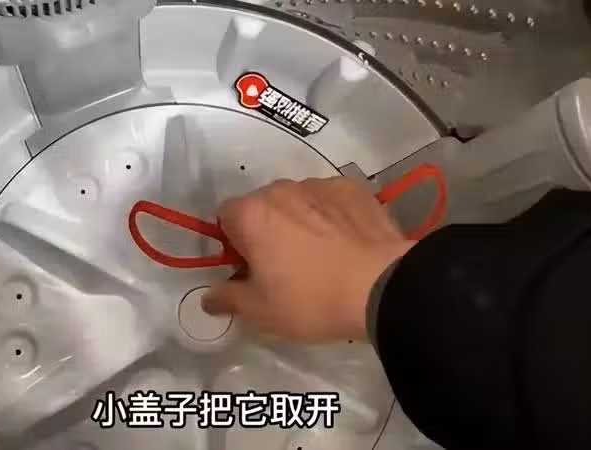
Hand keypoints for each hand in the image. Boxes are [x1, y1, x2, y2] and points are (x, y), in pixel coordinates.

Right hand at [202, 177, 415, 342]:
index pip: (224, 216)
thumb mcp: (260, 311)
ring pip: (297, 200)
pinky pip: (330, 199)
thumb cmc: (311, 300)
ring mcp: (320, 184)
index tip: (249, 267)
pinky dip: (331, 214)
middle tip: (285, 266)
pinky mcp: (353, 188)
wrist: (381, 287)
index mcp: (251, 213)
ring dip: (299, 219)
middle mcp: (281, 188)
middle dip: (266, 230)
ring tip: (322, 254)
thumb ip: (227, 298)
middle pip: (261, 206)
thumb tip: (209, 296)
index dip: (233, 243)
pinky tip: (346, 241)